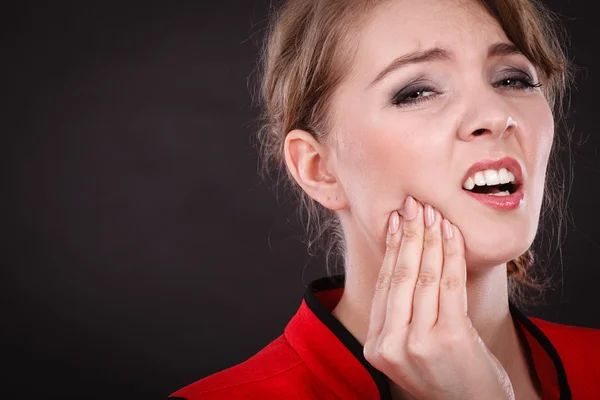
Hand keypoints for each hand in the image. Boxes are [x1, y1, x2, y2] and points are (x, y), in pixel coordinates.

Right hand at [363, 196, 513, 399]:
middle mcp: (391, 345)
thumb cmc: (446, 374)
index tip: (397, 222)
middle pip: (399, 276)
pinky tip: (452, 234)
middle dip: (409, 235)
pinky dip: (451, 254)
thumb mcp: (410, 349)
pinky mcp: (449, 337)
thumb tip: (402, 257)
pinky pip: (449, 285)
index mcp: (376, 346)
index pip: (383, 286)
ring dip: (430, 239)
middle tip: (414, 205)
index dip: (392, 249)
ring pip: (423, 277)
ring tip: (433, 213)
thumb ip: (400, 314)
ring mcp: (418, 343)